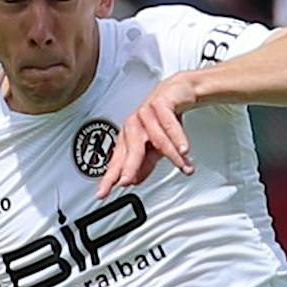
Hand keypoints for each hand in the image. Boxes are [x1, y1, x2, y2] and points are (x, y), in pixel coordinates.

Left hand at [96, 72, 200, 197]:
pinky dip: (179, 138)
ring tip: (184, 166)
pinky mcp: (159, 104)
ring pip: (157, 140)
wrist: (177, 92)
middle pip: (131, 151)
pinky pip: (169, 124)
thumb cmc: (163, 119)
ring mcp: (144, 114)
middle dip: (128, 167)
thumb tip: (134, 181)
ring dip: (173, 155)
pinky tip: (184, 149)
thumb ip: (144, 165)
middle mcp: (133, 126)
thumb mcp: (154, 148)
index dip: (109, 178)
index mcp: (128, 138)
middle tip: (127, 182)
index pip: (117, 162)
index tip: (102, 193)